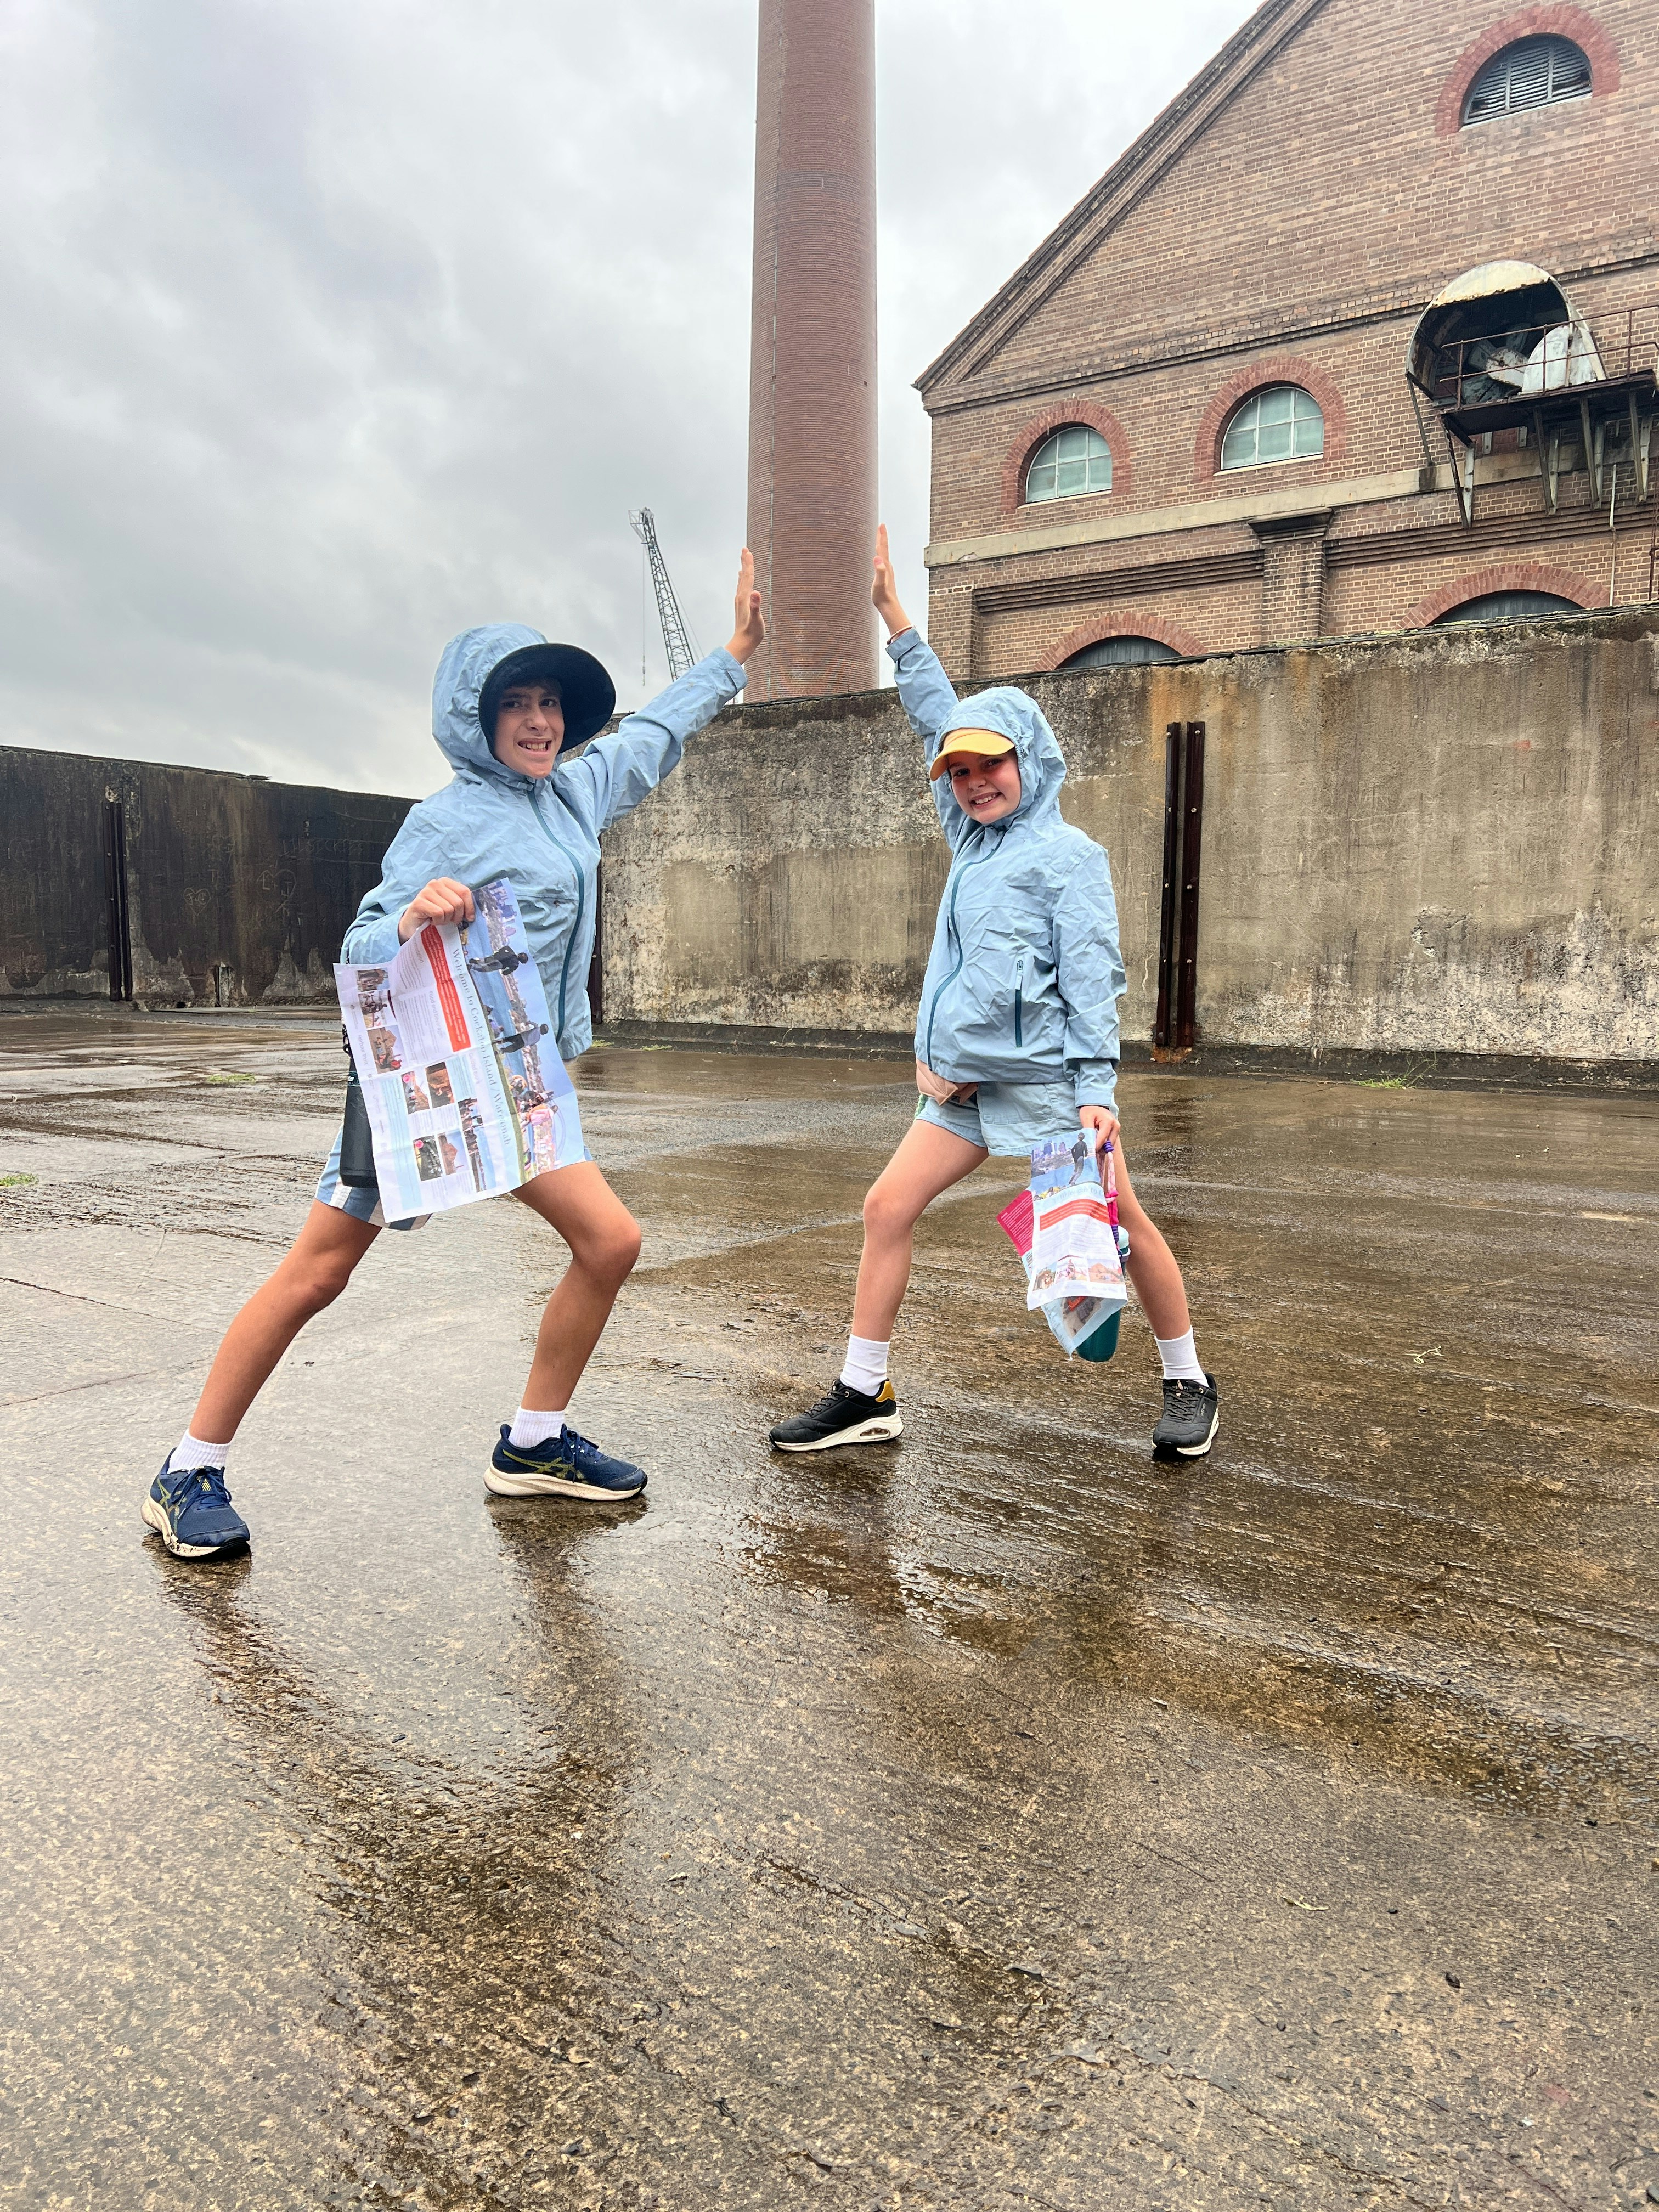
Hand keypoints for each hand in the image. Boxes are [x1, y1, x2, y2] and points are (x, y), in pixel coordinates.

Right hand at [397, 878, 474, 942]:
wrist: (413, 924)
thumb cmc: (434, 915)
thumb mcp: (449, 906)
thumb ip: (460, 904)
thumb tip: (472, 915)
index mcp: (445, 882)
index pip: (465, 892)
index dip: (470, 907)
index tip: (469, 918)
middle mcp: (435, 883)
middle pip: (458, 902)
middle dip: (456, 916)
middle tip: (448, 920)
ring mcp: (426, 891)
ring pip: (449, 909)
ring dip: (445, 920)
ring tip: (438, 919)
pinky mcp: (419, 902)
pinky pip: (438, 913)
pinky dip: (437, 921)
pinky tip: (431, 921)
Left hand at [725, 548, 764, 663]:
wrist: (742, 643)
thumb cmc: (752, 633)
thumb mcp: (757, 620)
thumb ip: (756, 606)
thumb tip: (756, 593)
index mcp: (745, 598)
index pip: (748, 577)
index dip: (748, 564)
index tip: (747, 551)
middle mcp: (741, 597)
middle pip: (743, 576)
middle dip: (744, 562)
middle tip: (744, 549)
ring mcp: (740, 601)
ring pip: (742, 581)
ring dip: (743, 569)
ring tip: (743, 559)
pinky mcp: (741, 605)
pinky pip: (742, 588)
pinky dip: (742, 580)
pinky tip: (741, 579)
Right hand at [871, 523, 911, 637]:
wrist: (889, 606)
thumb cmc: (883, 596)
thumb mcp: (879, 583)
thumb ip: (879, 570)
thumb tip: (877, 558)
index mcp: (884, 565)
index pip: (882, 547)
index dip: (881, 536)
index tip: (881, 525)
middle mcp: (886, 566)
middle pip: (884, 548)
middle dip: (881, 537)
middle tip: (881, 526)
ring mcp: (886, 571)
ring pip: (883, 554)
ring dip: (881, 545)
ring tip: (879, 539)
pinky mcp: (885, 576)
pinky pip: (882, 562)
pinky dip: (880, 555)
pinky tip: (879, 557)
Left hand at [1078, 1104, 1119, 1160]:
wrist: (1095, 1105)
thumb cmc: (1090, 1110)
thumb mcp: (1086, 1118)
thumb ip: (1088, 1131)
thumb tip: (1090, 1144)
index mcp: (1109, 1122)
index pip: (1103, 1139)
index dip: (1096, 1147)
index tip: (1090, 1153)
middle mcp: (1115, 1126)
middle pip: (1108, 1143)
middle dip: (1099, 1149)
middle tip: (1090, 1153)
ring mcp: (1117, 1129)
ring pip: (1110, 1144)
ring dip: (1102, 1148)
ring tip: (1092, 1149)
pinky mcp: (1115, 1132)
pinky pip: (1110, 1142)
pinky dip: (1103, 1146)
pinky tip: (1096, 1146)